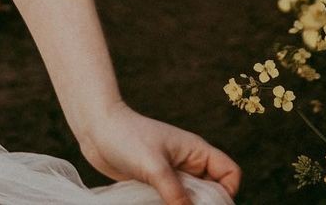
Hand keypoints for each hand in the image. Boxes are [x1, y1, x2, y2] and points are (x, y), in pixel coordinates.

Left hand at [77, 101, 240, 203]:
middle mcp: (188, 163)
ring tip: (163, 202)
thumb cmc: (125, 137)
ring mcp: (172, 174)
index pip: (230, 174)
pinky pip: (173, 202)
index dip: (227, 193)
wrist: (95, 128)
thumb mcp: (154, 167)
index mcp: (196, 151)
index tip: (206, 203)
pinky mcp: (156, 183)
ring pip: (192, 201)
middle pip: (213, 193)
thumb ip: (176, 194)